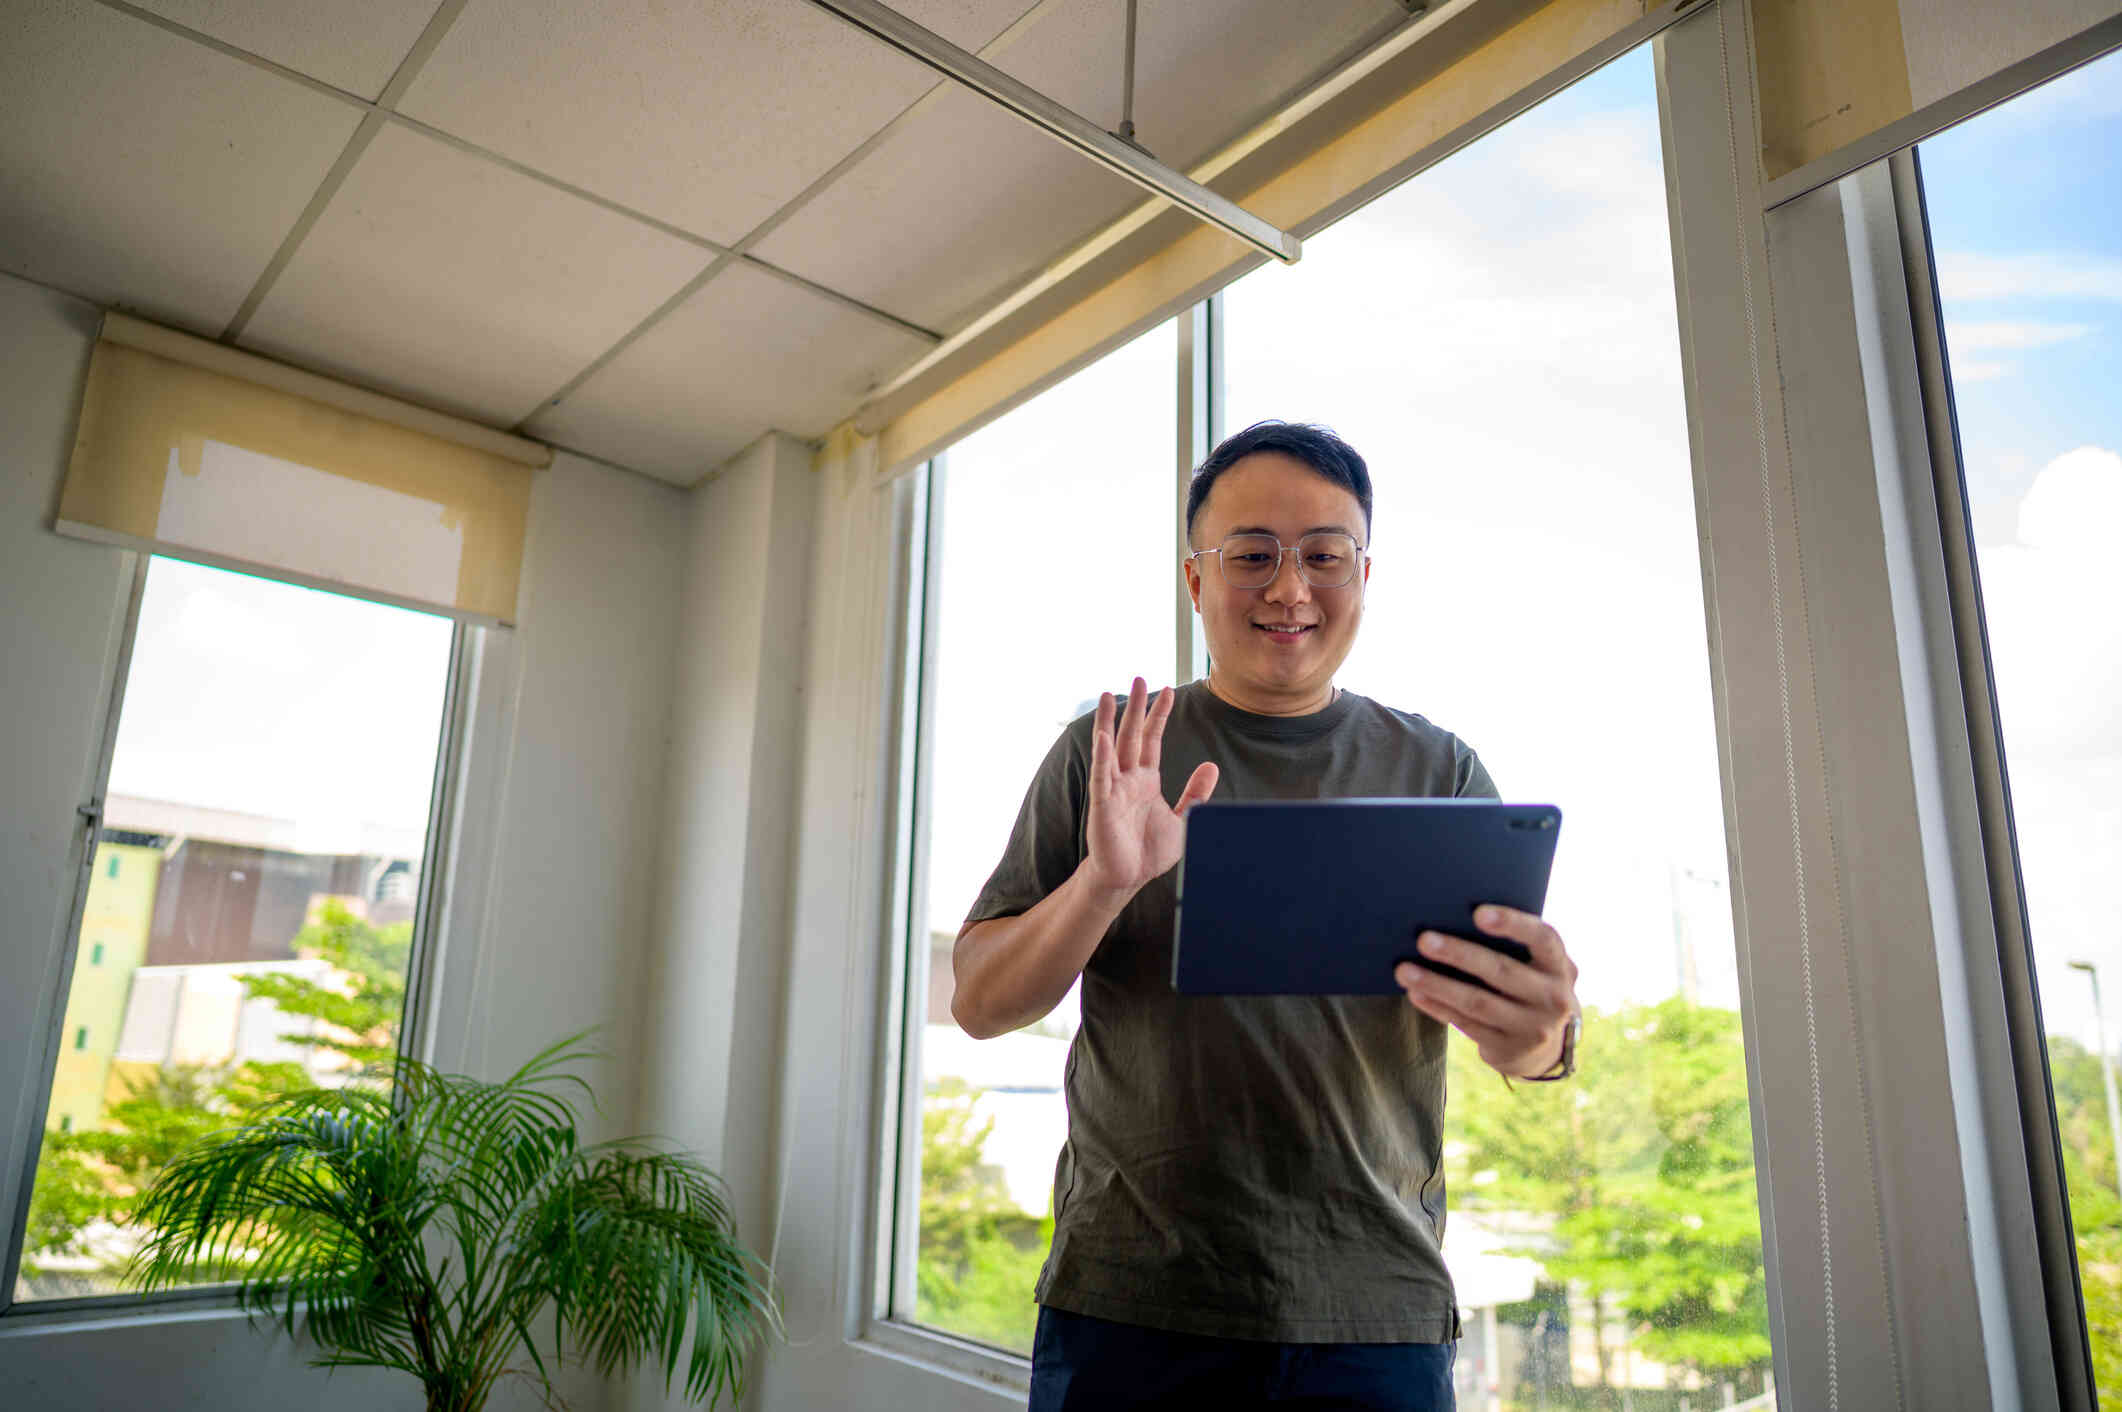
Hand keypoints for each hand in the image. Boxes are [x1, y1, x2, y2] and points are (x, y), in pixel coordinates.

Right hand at [1081, 678, 1218, 900]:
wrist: (1128, 878)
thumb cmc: (1149, 850)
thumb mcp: (1183, 818)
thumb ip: (1195, 792)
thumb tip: (1211, 765)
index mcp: (1146, 780)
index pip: (1152, 740)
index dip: (1159, 716)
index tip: (1168, 690)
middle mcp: (1128, 779)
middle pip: (1131, 735)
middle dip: (1136, 708)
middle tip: (1139, 678)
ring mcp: (1113, 789)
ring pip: (1110, 749)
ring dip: (1110, 722)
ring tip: (1111, 695)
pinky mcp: (1103, 805)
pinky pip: (1101, 777)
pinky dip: (1102, 757)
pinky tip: (1103, 737)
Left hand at [1394, 905, 1578, 1077]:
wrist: (1548, 1047)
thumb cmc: (1531, 986)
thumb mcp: (1539, 967)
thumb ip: (1516, 947)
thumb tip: (1455, 919)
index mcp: (1560, 967)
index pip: (1543, 939)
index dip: (1512, 924)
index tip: (1477, 913)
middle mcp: (1553, 999)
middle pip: (1501, 971)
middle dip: (1459, 954)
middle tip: (1423, 939)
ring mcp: (1531, 1028)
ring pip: (1477, 1002)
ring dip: (1437, 984)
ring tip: (1404, 970)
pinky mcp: (1508, 1050)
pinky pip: (1465, 1024)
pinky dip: (1437, 1006)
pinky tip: (1415, 993)